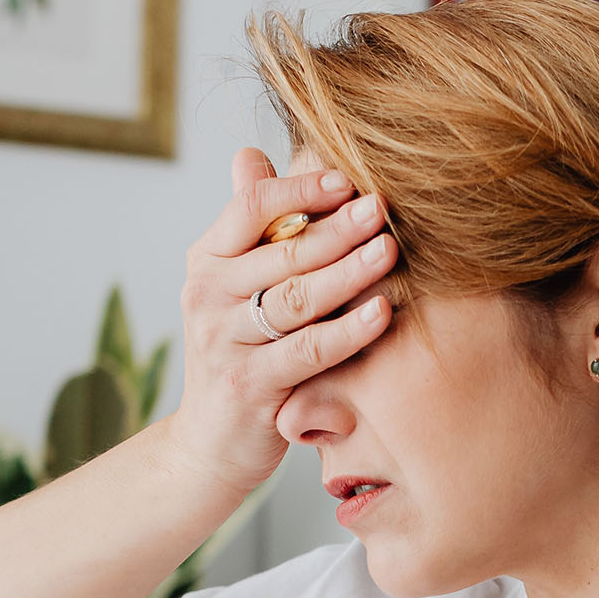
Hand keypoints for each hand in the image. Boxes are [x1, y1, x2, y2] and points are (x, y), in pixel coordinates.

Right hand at [167, 147, 398, 493]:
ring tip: (391, 250)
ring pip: (298, 298)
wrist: (210, 443)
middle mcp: (206, 296)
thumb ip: (249, 226)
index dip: (302, 189)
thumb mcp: (234, 287)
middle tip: (384, 209)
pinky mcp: (251, 387)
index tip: (348, 181)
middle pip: (282, 250)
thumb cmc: (239, 353)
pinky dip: (349, 329)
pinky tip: (383, 311)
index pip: (251, 206)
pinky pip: (309, 351)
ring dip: (349, 272)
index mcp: (206, 261)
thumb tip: (250, 154)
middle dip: (339, 228)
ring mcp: (225, 343)